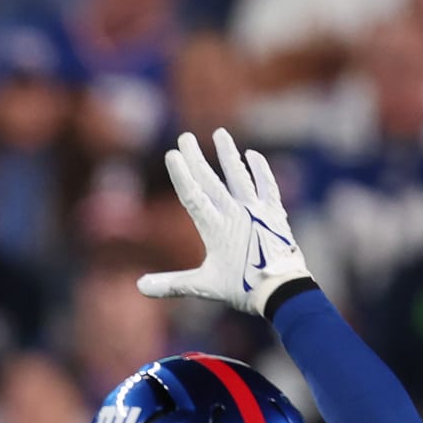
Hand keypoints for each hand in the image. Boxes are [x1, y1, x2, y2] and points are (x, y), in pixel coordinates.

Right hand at [137, 129, 311, 317]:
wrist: (282, 289)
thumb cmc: (242, 288)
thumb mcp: (203, 287)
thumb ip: (171, 284)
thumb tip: (140, 286)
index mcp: (215, 228)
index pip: (193, 196)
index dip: (181, 174)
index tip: (172, 153)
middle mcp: (235, 213)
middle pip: (211, 180)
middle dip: (196, 157)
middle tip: (185, 137)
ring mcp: (256, 210)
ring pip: (240, 176)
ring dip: (228, 154)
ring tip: (220, 134)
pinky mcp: (274, 213)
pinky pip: (267, 186)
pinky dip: (260, 170)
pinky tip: (252, 155)